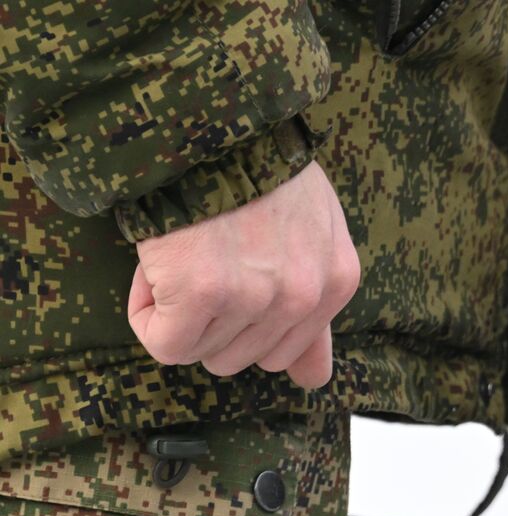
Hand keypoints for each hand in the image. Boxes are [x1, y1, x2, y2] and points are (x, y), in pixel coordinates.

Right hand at [127, 161, 359, 389]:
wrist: (210, 119)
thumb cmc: (255, 168)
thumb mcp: (313, 230)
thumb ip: (314, 309)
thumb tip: (314, 382)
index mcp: (336, 282)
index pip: (290, 357)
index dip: (245, 324)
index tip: (230, 281)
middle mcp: (304, 297)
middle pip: (241, 358)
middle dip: (211, 322)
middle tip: (200, 261)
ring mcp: (256, 298)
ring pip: (202, 352)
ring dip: (178, 313)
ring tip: (181, 255)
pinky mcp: (204, 293)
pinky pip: (165, 343)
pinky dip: (147, 313)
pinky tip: (155, 270)